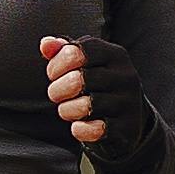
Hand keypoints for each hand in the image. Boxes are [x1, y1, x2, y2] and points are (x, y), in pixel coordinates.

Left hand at [41, 35, 161, 173]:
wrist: (126, 119)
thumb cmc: (97, 86)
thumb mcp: (83, 64)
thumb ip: (62, 51)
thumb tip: (46, 44)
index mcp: (114, 55)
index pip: (77, 52)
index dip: (56, 64)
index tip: (53, 74)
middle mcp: (125, 76)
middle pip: (79, 79)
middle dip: (57, 90)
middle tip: (56, 95)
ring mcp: (128, 103)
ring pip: (87, 105)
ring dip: (67, 110)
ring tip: (67, 110)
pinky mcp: (126, 127)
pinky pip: (96, 129)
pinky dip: (80, 129)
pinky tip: (78, 126)